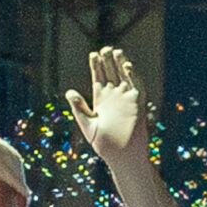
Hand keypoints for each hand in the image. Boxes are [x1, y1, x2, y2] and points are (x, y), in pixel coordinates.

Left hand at [63, 46, 150, 166]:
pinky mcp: (137, 104)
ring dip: (120, 64)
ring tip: (115, 51)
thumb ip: (79, 108)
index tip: (93, 54)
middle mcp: (114, 97)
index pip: (99, 77)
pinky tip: (126, 66)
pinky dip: (133, 75)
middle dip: (108, 60)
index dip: (96, 66)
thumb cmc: (104, 145)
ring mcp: (126, 99)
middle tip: (104, 48)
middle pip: (111, 73)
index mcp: (101, 100)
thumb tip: (69, 92)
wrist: (122, 157)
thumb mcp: (87, 125)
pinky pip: (136, 85)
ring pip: (124, 76)